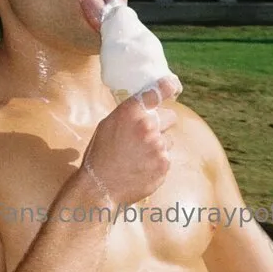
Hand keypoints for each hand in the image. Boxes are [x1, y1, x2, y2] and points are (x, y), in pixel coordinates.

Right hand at [81, 76, 178, 205]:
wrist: (100, 186)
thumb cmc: (100, 154)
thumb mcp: (108, 125)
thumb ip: (129, 113)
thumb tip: (147, 106)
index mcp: (131, 112)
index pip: (156, 92)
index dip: (167, 86)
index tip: (172, 85)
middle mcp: (147, 125)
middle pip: (171, 117)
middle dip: (162, 124)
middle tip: (148, 135)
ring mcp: (158, 146)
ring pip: (168, 140)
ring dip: (159, 146)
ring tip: (140, 156)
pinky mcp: (164, 164)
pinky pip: (167, 158)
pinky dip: (157, 163)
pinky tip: (142, 168)